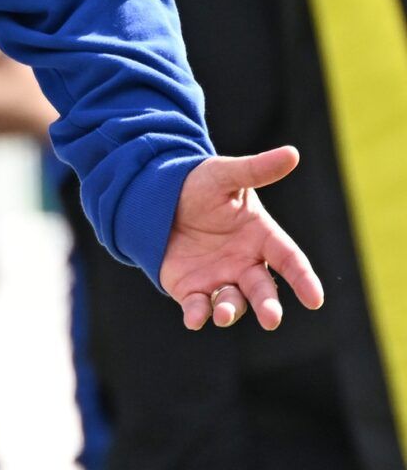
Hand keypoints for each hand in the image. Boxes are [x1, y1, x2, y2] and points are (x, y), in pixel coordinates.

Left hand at [159, 147, 324, 330]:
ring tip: (224, 314)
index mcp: (262, 237)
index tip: (315, 299)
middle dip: (268, 305)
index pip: (290, 260)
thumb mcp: (225, 175)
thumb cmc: (198, 185)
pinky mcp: (191, 288)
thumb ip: (256, 170)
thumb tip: (293, 153)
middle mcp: (245, 263)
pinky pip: (197, 306)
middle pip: (263, 289)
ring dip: (230, 310)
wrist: (156, 196)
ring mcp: (219, 278)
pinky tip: (195, 319)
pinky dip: (197, 314)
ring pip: (233, 302)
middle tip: (271, 318)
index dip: (303, 279)